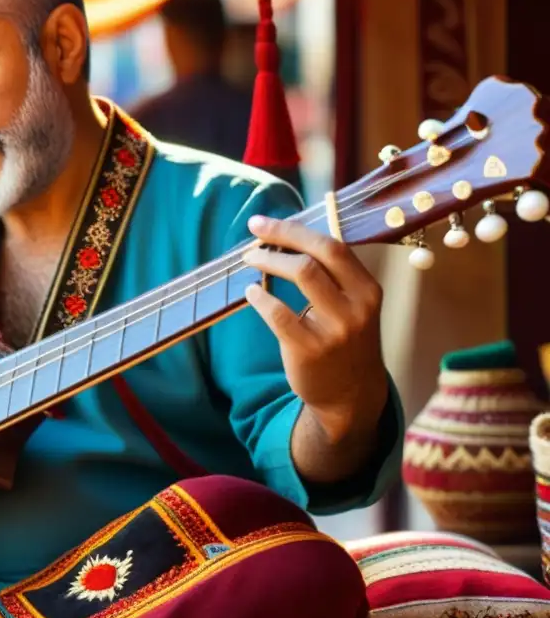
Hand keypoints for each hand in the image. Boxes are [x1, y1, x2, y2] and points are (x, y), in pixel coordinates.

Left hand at [241, 216, 388, 441]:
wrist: (351, 395)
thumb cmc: (345, 341)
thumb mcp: (353, 307)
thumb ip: (332, 277)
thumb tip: (287, 238)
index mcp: (367, 289)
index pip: (333, 245)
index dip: (296, 229)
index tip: (266, 223)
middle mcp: (357, 306)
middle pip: (316, 256)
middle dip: (280, 238)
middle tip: (253, 234)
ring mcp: (335, 329)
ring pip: (301, 276)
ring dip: (269, 262)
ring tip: (250, 259)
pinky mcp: (310, 350)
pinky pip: (279, 314)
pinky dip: (261, 298)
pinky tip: (252, 293)